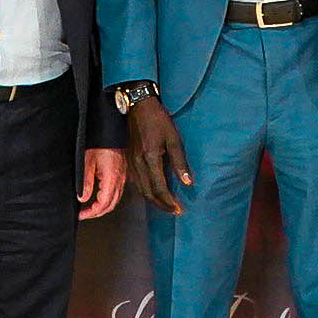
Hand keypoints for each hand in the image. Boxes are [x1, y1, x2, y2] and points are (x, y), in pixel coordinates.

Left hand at [78, 146, 127, 221]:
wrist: (110, 132)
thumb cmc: (99, 143)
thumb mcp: (87, 162)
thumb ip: (86, 183)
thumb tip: (83, 198)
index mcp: (111, 179)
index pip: (103, 204)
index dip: (92, 212)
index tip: (82, 214)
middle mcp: (119, 180)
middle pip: (110, 205)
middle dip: (97, 213)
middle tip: (84, 215)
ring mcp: (122, 178)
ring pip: (115, 200)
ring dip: (103, 207)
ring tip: (90, 209)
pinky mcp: (122, 174)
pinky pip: (117, 193)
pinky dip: (108, 200)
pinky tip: (99, 198)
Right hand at [126, 94, 190, 214]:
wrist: (139, 106)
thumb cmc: (159, 120)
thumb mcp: (174, 138)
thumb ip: (180, 162)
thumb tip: (188, 182)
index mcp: (150, 158)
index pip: (159, 188)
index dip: (169, 201)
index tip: (179, 209)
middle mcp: (138, 163)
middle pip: (148, 193)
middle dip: (161, 205)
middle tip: (174, 210)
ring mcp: (131, 162)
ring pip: (140, 189)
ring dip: (153, 200)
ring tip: (166, 204)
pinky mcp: (129, 160)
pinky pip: (136, 182)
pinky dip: (145, 191)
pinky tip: (154, 192)